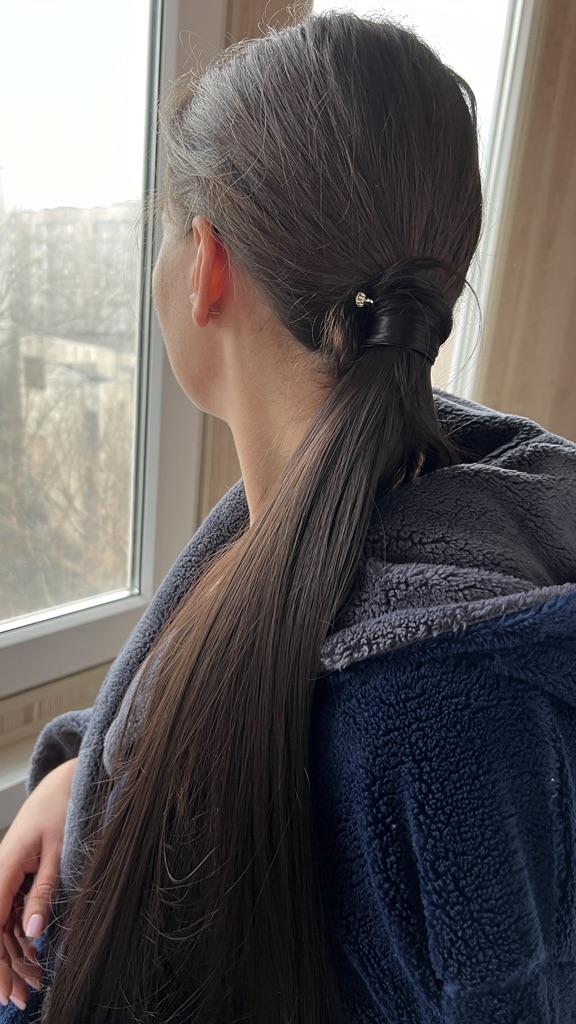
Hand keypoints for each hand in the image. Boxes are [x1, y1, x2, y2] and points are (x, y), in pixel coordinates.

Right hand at [0, 756, 77, 1009]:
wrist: (65, 782)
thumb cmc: (64, 809)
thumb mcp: (61, 851)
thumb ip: (46, 890)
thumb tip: (33, 932)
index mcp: (5, 866)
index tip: (2, 990)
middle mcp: (0, 873)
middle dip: (3, 967)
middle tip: (18, 1000)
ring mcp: (7, 876)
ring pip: (2, 925)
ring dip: (14, 956)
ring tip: (30, 986)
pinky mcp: (17, 877)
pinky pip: (12, 913)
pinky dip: (21, 937)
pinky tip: (33, 959)